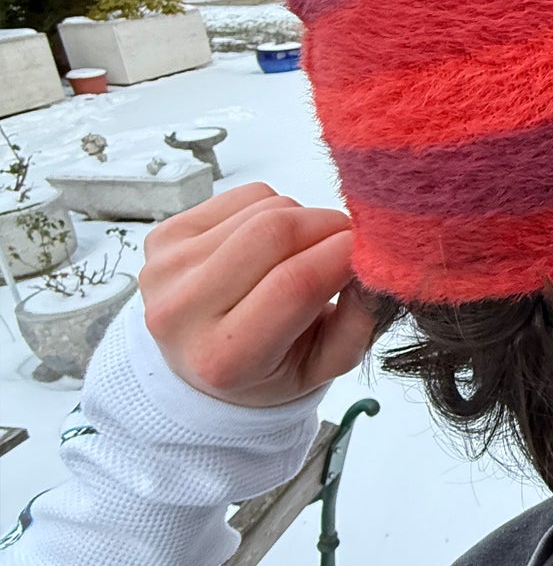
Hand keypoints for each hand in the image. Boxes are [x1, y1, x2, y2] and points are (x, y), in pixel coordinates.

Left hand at [139, 182, 376, 407]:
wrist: (200, 367)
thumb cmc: (270, 369)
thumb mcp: (325, 366)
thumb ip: (359, 322)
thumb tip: (377, 263)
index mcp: (225, 358)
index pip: (295, 285)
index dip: (343, 255)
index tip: (372, 250)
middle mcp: (183, 310)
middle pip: (274, 233)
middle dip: (329, 225)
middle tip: (350, 240)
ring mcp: (166, 268)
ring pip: (262, 207)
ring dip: (303, 218)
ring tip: (304, 251)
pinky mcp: (162, 236)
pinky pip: (241, 196)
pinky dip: (273, 208)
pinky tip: (270, 242)